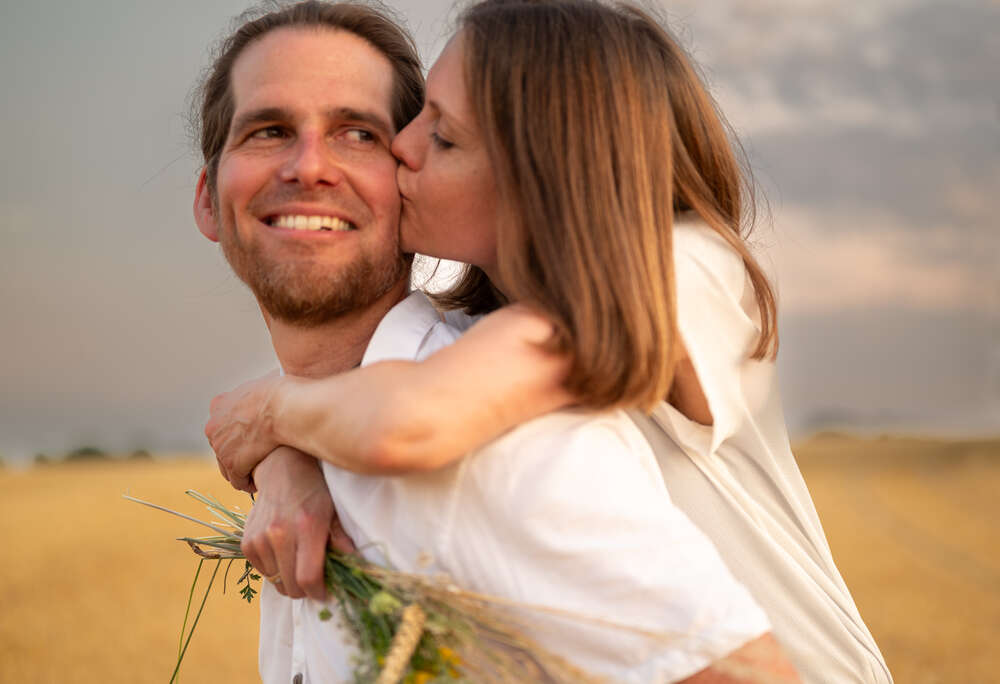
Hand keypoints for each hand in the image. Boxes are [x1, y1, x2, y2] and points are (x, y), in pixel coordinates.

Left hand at [206, 370, 282, 491]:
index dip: (238, 432)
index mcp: (219, 403)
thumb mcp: (267, 381)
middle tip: (257, 457)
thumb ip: (261, 388)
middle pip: (222, 445)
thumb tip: (275, 383)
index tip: (253, 437)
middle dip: (238, 452)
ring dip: (242, 469)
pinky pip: (238, 480)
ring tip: (258, 473)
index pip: (223, 423)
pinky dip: (248, 483)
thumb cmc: (284, 392)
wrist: (285, 407)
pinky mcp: (232, 463)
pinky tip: (260, 482)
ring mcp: (220, 446)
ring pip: (228, 465)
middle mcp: (213, 425)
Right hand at [241, 447, 355, 599]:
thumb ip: (341, 540)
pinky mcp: (247, 543)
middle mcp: (279, 534)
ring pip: (277, 582)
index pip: (308, 577)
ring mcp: (259, 538)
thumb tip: (356, 566)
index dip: (319, 592)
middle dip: (306, 590)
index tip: (326, 592)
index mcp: (306, 527)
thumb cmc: (314, 492)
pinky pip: (263, 573)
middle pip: (291, 586)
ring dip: (289, 580)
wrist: (281, 471)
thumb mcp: (333, 512)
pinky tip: (284, 553)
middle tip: (315, 579)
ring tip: (299, 562)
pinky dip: (275, 571)